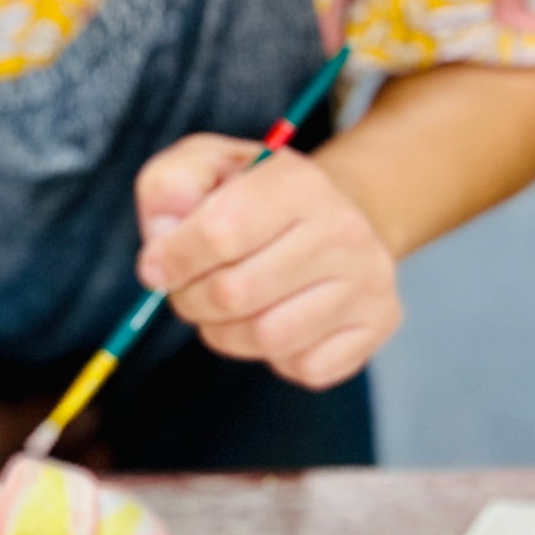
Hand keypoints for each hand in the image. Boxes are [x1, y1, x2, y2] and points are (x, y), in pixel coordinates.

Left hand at [134, 134, 401, 390]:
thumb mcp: (204, 167)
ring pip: (268, 337)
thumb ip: (168, 187)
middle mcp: (344, 229)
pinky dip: (276, 358)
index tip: (155, 267)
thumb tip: (162, 241)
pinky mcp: (379, 322)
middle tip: (186, 291)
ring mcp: (369, 279)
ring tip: (223, 309)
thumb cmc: (251, 198)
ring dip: (225, 333)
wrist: (329, 216)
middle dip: (191, 300)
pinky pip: (306, 367)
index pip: (220, 232)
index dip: (172, 258)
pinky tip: (274, 321)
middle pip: (235, 293)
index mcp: (296, 182)